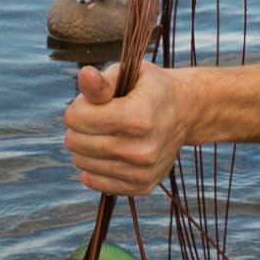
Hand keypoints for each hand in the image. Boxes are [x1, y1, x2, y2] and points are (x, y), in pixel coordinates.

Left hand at [63, 62, 189, 197]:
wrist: (185, 113)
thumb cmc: (150, 90)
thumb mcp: (130, 74)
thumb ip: (103, 80)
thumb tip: (85, 75)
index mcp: (137, 116)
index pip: (76, 118)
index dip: (79, 106)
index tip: (94, 102)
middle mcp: (141, 149)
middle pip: (75, 142)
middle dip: (80, 127)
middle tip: (100, 118)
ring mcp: (142, 171)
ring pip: (82, 163)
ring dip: (86, 147)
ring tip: (107, 133)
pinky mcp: (141, 186)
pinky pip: (95, 182)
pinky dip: (96, 167)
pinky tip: (110, 153)